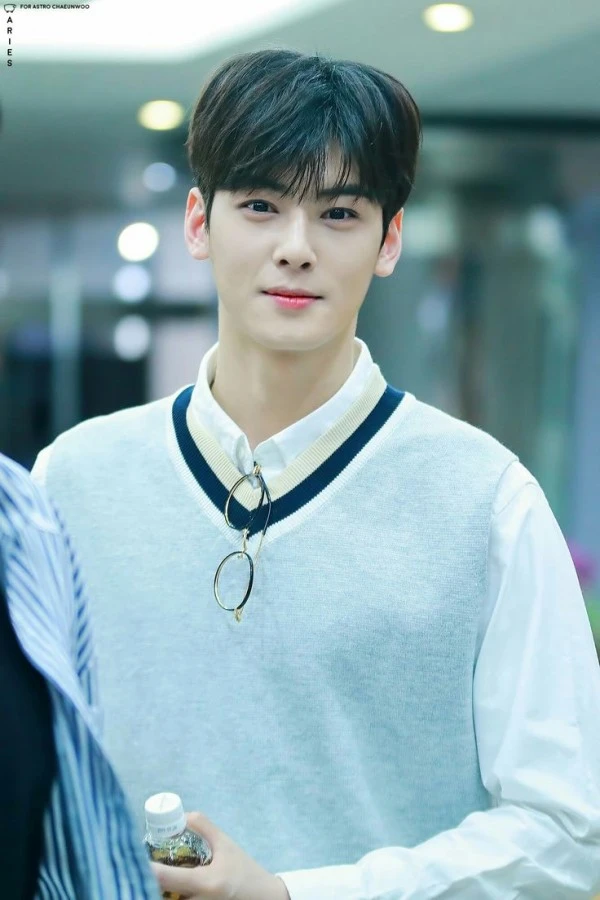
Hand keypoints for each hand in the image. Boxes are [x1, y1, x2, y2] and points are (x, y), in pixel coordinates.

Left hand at [151, 811, 290, 899]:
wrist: (263, 898)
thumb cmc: (244, 870)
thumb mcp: (226, 844)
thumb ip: (204, 827)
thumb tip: (181, 816)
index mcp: (206, 882)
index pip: (167, 878)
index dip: (148, 869)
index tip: (133, 857)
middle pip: (162, 895)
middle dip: (147, 881)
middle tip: (137, 865)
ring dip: (155, 889)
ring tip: (148, 873)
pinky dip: (168, 895)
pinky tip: (162, 885)